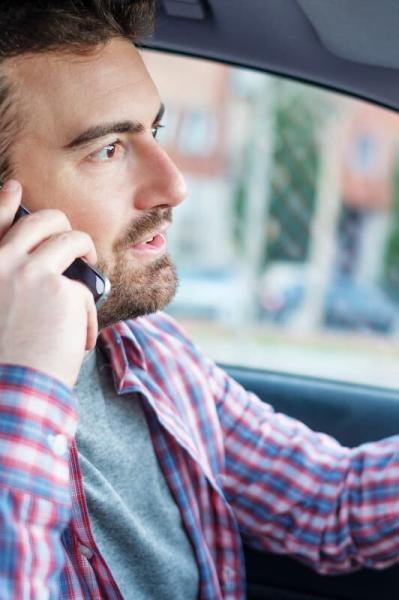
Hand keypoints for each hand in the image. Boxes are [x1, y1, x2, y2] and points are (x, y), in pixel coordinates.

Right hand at [0, 180, 97, 386]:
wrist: (12, 392)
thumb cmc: (6, 363)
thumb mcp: (0, 312)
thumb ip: (10, 283)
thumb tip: (42, 270)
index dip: (3, 202)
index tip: (16, 188)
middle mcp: (1, 263)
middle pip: (42, 221)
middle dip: (65, 226)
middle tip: (78, 247)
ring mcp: (30, 272)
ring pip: (73, 240)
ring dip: (87, 251)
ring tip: (91, 272)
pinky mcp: (62, 288)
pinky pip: (87, 290)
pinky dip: (87, 316)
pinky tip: (79, 340)